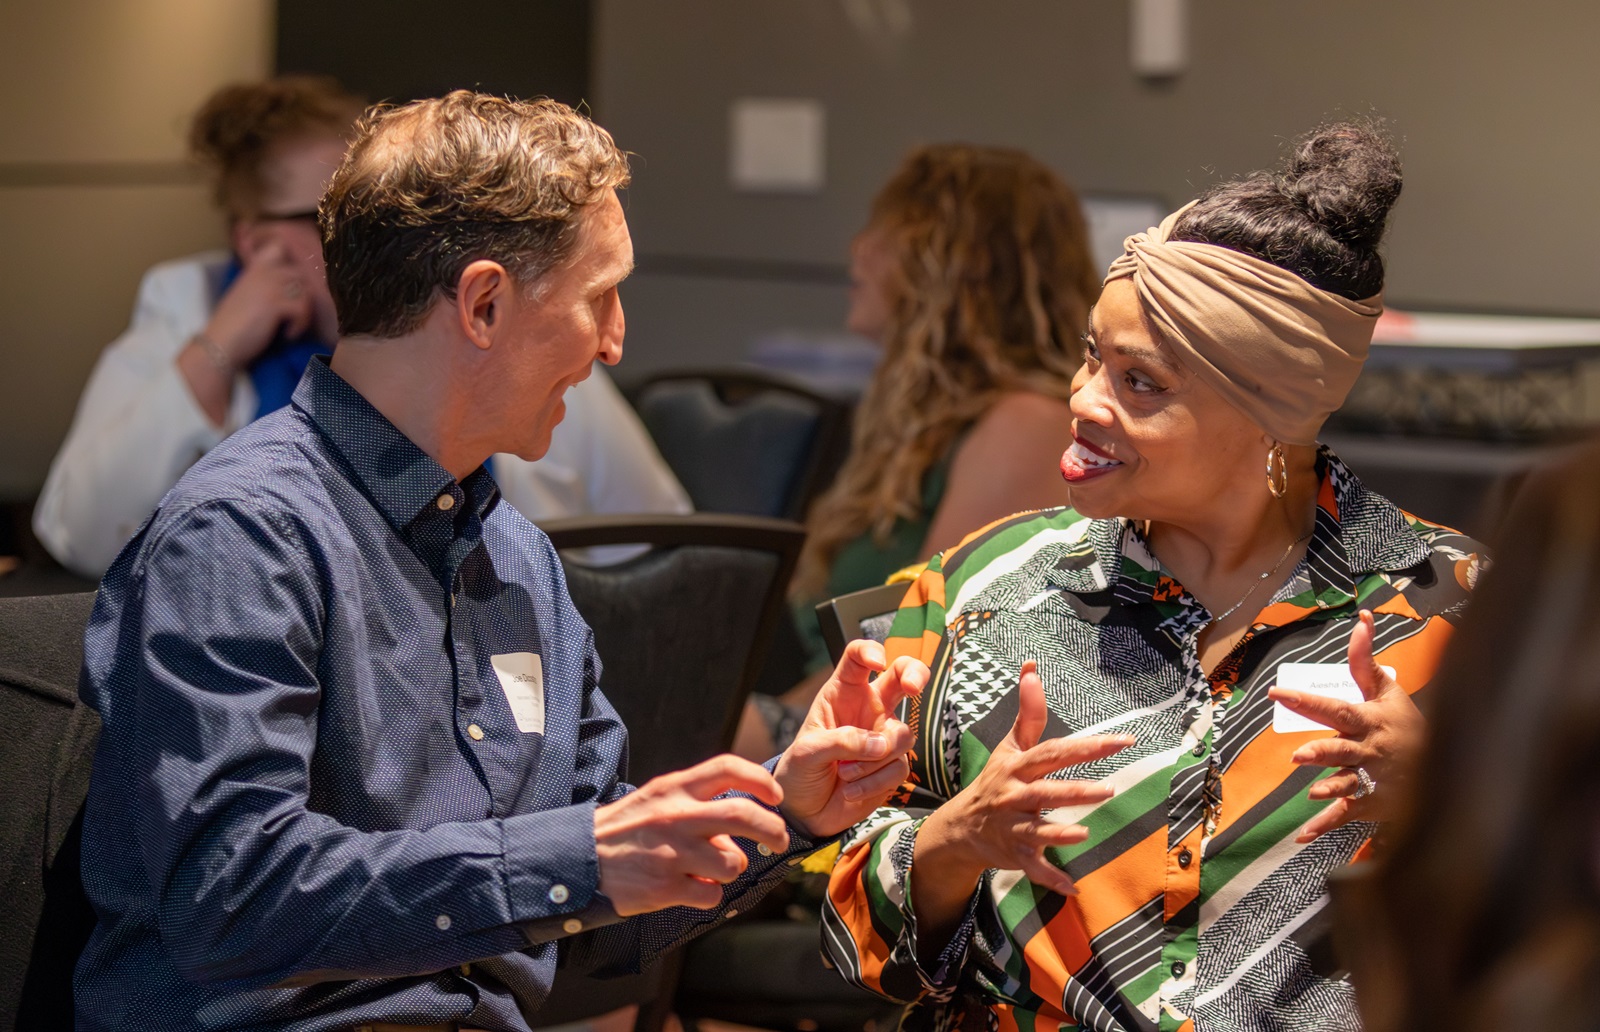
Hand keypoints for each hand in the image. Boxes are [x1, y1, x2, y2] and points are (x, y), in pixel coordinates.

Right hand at [204, 239, 313, 366]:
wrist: (220, 344)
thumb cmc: (234, 325)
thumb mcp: (247, 295)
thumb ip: (263, 284)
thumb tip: (291, 287)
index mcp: (254, 270)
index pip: (278, 247)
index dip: (292, 260)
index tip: (291, 285)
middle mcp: (262, 273)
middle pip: (300, 273)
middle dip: (303, 296)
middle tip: (294, 314)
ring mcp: (268, 287)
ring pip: (305, 292)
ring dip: (303, 313)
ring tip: (291, 327)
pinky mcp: (274, 305)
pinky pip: (302, 309)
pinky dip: (299, 325)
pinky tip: (287, 335)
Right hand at [594, 754, 789, 915]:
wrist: (579, 860)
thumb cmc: (625, 829)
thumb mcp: (657, 798)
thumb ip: (696, 802)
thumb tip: (737, 825)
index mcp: (674, 788)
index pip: (726, 768)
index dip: (759, 779)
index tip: (776, 795)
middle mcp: (676, 816)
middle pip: (744, 815)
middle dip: (773, 829)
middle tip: (779, 838)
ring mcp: (673, 853)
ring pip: (733, 862)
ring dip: (731, 869)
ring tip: (709, 869)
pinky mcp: (666, 887)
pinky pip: (712, 895)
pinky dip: (708, 895)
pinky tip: (689, 888)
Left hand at [773, 639, 928, 838]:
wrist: (803, 812)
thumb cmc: (799, 772)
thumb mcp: (808, 752)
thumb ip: (843, 741)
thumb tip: (881, 745)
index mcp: (842, 693)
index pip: (858, 658)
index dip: (870, 652)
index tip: (877, 662)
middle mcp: (868, 709)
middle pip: (902, 676)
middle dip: (915, 674)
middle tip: (914, 687)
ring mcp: (883, 736)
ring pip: (902, 735)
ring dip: (873, 759)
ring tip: (844, 772)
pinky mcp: (892, 766)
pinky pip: (898, 768)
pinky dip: (874, 782)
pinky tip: (850, 791)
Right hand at [917, 661, 1131, 896]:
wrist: (961, 828)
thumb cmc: (996, 781)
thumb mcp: (1009, 747)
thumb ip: (1029, 712)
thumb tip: (1033, 667)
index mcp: (1017, 767)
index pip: (1054, 752)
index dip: (1087, 747)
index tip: (1123, 742)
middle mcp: (1013, 796)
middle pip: (1045, 792)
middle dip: (1074, 791)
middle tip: (1109, 789)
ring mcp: (1012, 826)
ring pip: (1037, 830)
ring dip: (1059, 833)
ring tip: (1085, 831)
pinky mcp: (1014, 853)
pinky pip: (1033, 868)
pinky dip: (1051, 879)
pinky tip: (1073, 887)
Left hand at [1268, 609, 1425, 842]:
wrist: (1448, 768)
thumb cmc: (1408, 724)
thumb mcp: (1389, 691)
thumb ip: (1365, 660)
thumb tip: (1358, 619)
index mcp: (1369, 720)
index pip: (1334, 706)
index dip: (1306, 700)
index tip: (1276, 692)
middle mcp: (1369, 750)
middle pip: (1341, 748)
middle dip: (1323, 751)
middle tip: (1299, 756)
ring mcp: (1372, 779)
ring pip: (1347, 783)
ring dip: (1331, 788)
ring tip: (1314, 793)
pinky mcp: (1372, 803)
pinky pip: (1346, 814)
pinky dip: (1325, 825)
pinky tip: (1303, 834)